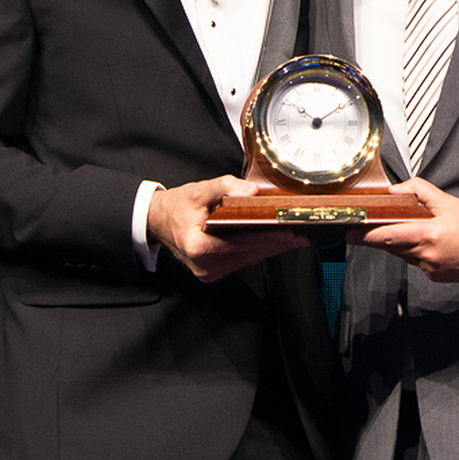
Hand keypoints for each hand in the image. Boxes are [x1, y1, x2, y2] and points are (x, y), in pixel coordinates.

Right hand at [147, 175, 309, 282]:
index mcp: (197, 248)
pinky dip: (259, 251)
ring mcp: (210, 271)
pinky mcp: (215, 271)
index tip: (286, 232)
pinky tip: (275, 243)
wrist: (159, 221)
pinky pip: (243, 261)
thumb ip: (225, 187)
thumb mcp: (198, 191)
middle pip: (248, 254)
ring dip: (271, 249)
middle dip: (275, 244)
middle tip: (300, 235)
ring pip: (248, 260)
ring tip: (294, 238)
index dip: (265, 237)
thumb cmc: (176, 208)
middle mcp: (204, 265)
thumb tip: (250, 191)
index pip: (239, 243)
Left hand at [349, 177, 458, 283]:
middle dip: (381, 238)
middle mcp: (428, 255)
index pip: (388, 236)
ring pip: (404, 256)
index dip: (366, 236)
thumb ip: (419, 191)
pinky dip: (418, 254)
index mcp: (429, 234)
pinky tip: (433, 245)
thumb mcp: (447, 201)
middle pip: (392, 247)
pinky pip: (417, 264)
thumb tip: (396, 190)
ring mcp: (431, 269)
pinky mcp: (436, 277)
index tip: (351, 233)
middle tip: (371, 230)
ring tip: (418, 232)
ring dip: (402, 244)